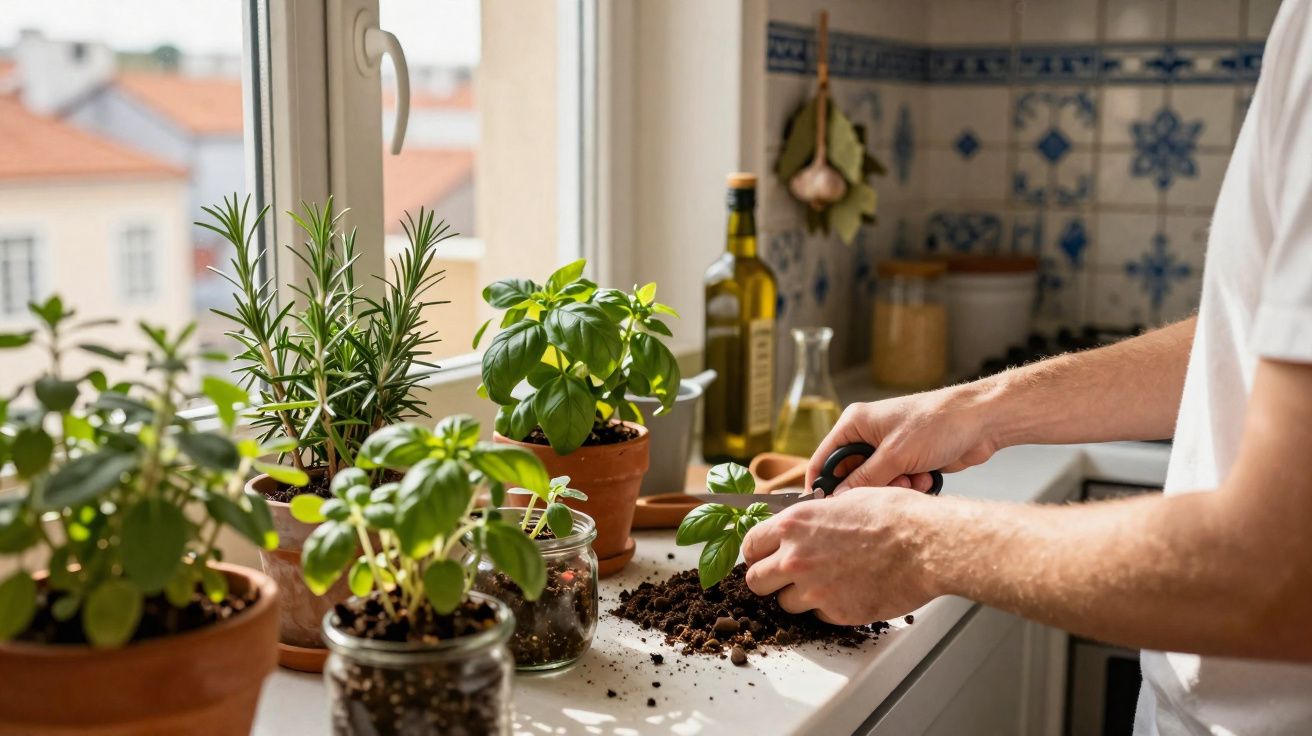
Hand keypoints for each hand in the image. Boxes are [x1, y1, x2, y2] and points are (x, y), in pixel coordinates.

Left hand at [741, 487, 939, 624]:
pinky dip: (828, 608)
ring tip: (824, 583)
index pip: (749, 545)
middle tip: (785, 576)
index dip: (756, 552)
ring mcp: (814, 589)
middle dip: (767, 579)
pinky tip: (848, 591)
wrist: (925, 544)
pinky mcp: (836, 612)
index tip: (763, 556)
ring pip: (784, 604)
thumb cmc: (894, 516)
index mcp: (794, 525)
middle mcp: (795, 559)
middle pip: (755, 581)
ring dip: (798, 597)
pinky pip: (818, 616)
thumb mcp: (844, 500)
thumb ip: (814, 517)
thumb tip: (805, 523)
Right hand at [807, 383, 1000, 492]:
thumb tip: (837, 499)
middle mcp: (868, 435)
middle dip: (870, 488)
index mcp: (855, 423)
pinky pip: (897, 483)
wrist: (981, 421)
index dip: (822, 484)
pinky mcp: (908, 460)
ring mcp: (889, 448)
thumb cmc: (937, 423)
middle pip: (851, 475)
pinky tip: (926, 477)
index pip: (824, 458)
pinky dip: (910, 486)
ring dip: (894, 488)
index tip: (824, 508)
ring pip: (876, 483)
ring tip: (914, 479)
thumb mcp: (894, 455)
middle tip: (887, 488)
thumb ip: (863, 480)